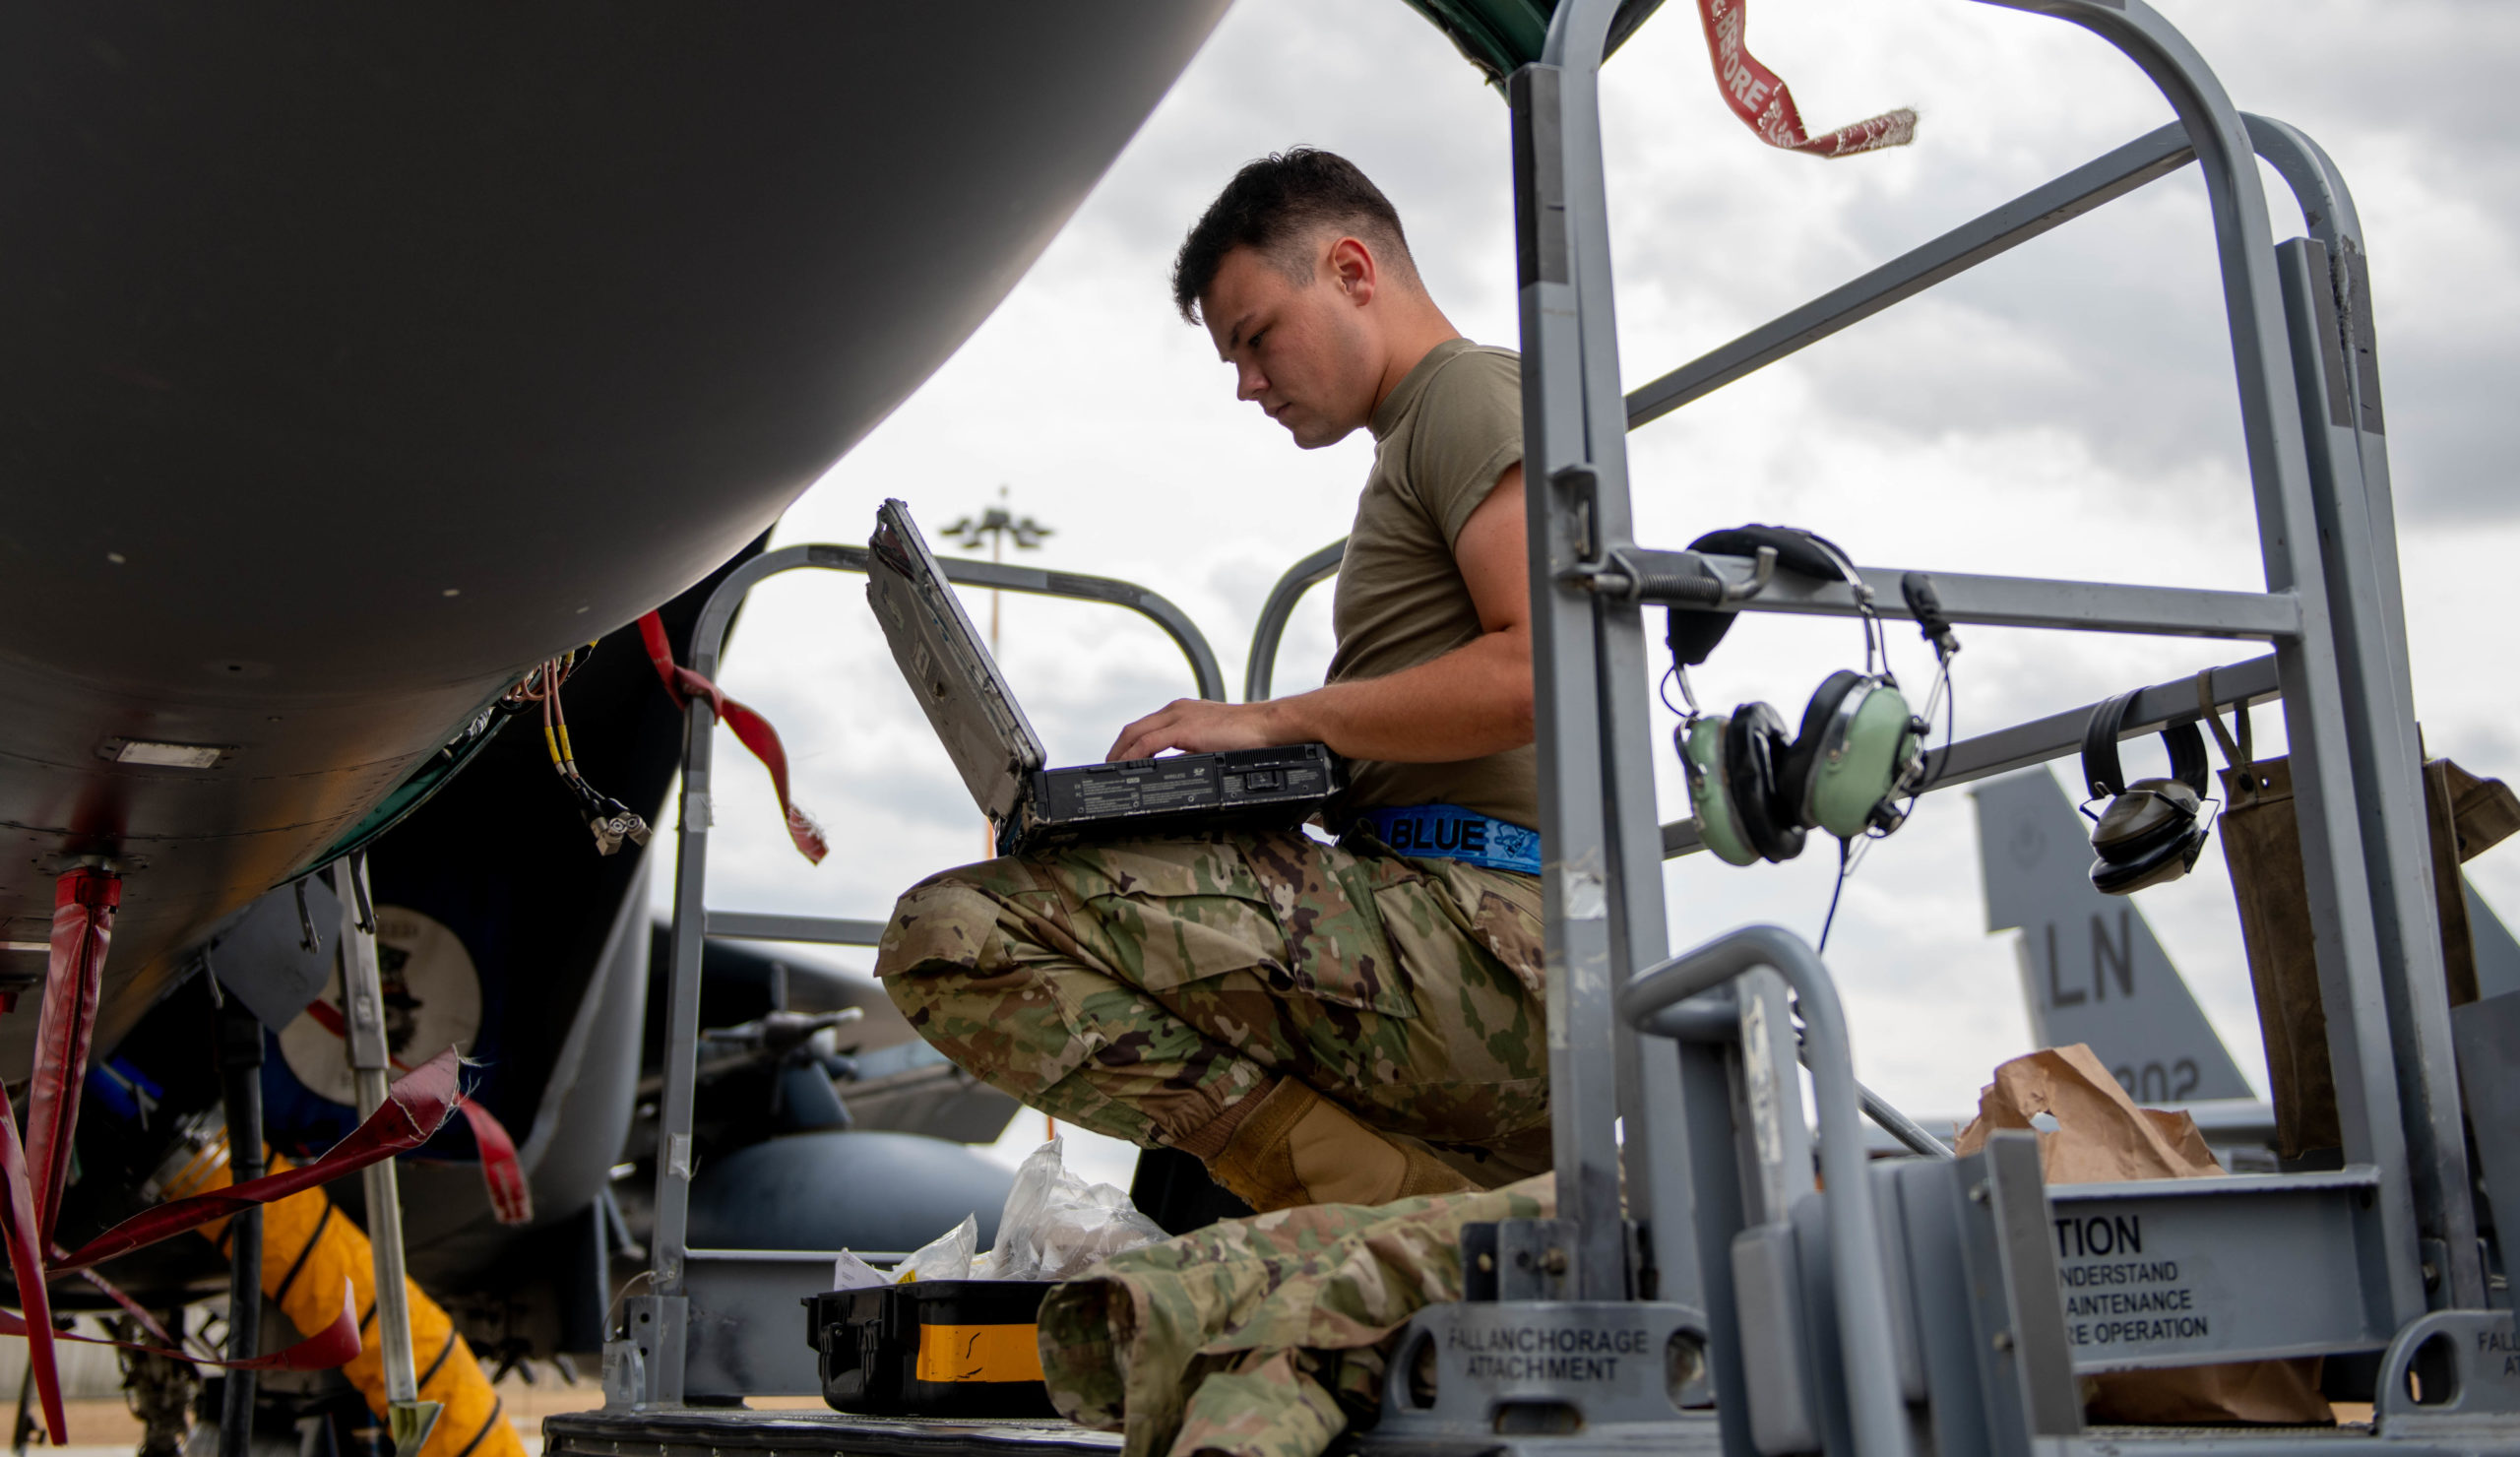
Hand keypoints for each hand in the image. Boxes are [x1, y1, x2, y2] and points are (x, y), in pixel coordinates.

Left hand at [1106, 698, 1292, 761]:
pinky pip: (1149, 743)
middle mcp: (1177, 710)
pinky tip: (1128, 768)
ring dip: (1120, 754)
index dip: (1128, 743)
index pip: (1146, 726)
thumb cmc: (1249, 736)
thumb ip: (1192, 751)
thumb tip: (1177, 769)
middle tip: (1108, 768)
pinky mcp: (1185, 728)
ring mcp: (1179, 717)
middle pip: (1134, 728)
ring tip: (1112, 772)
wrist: (1268, 726)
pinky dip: (1134, 756)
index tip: (1121, 759)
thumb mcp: (1212, 743)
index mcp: (1183, 711)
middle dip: (1117, 749)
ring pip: (1136, 733)